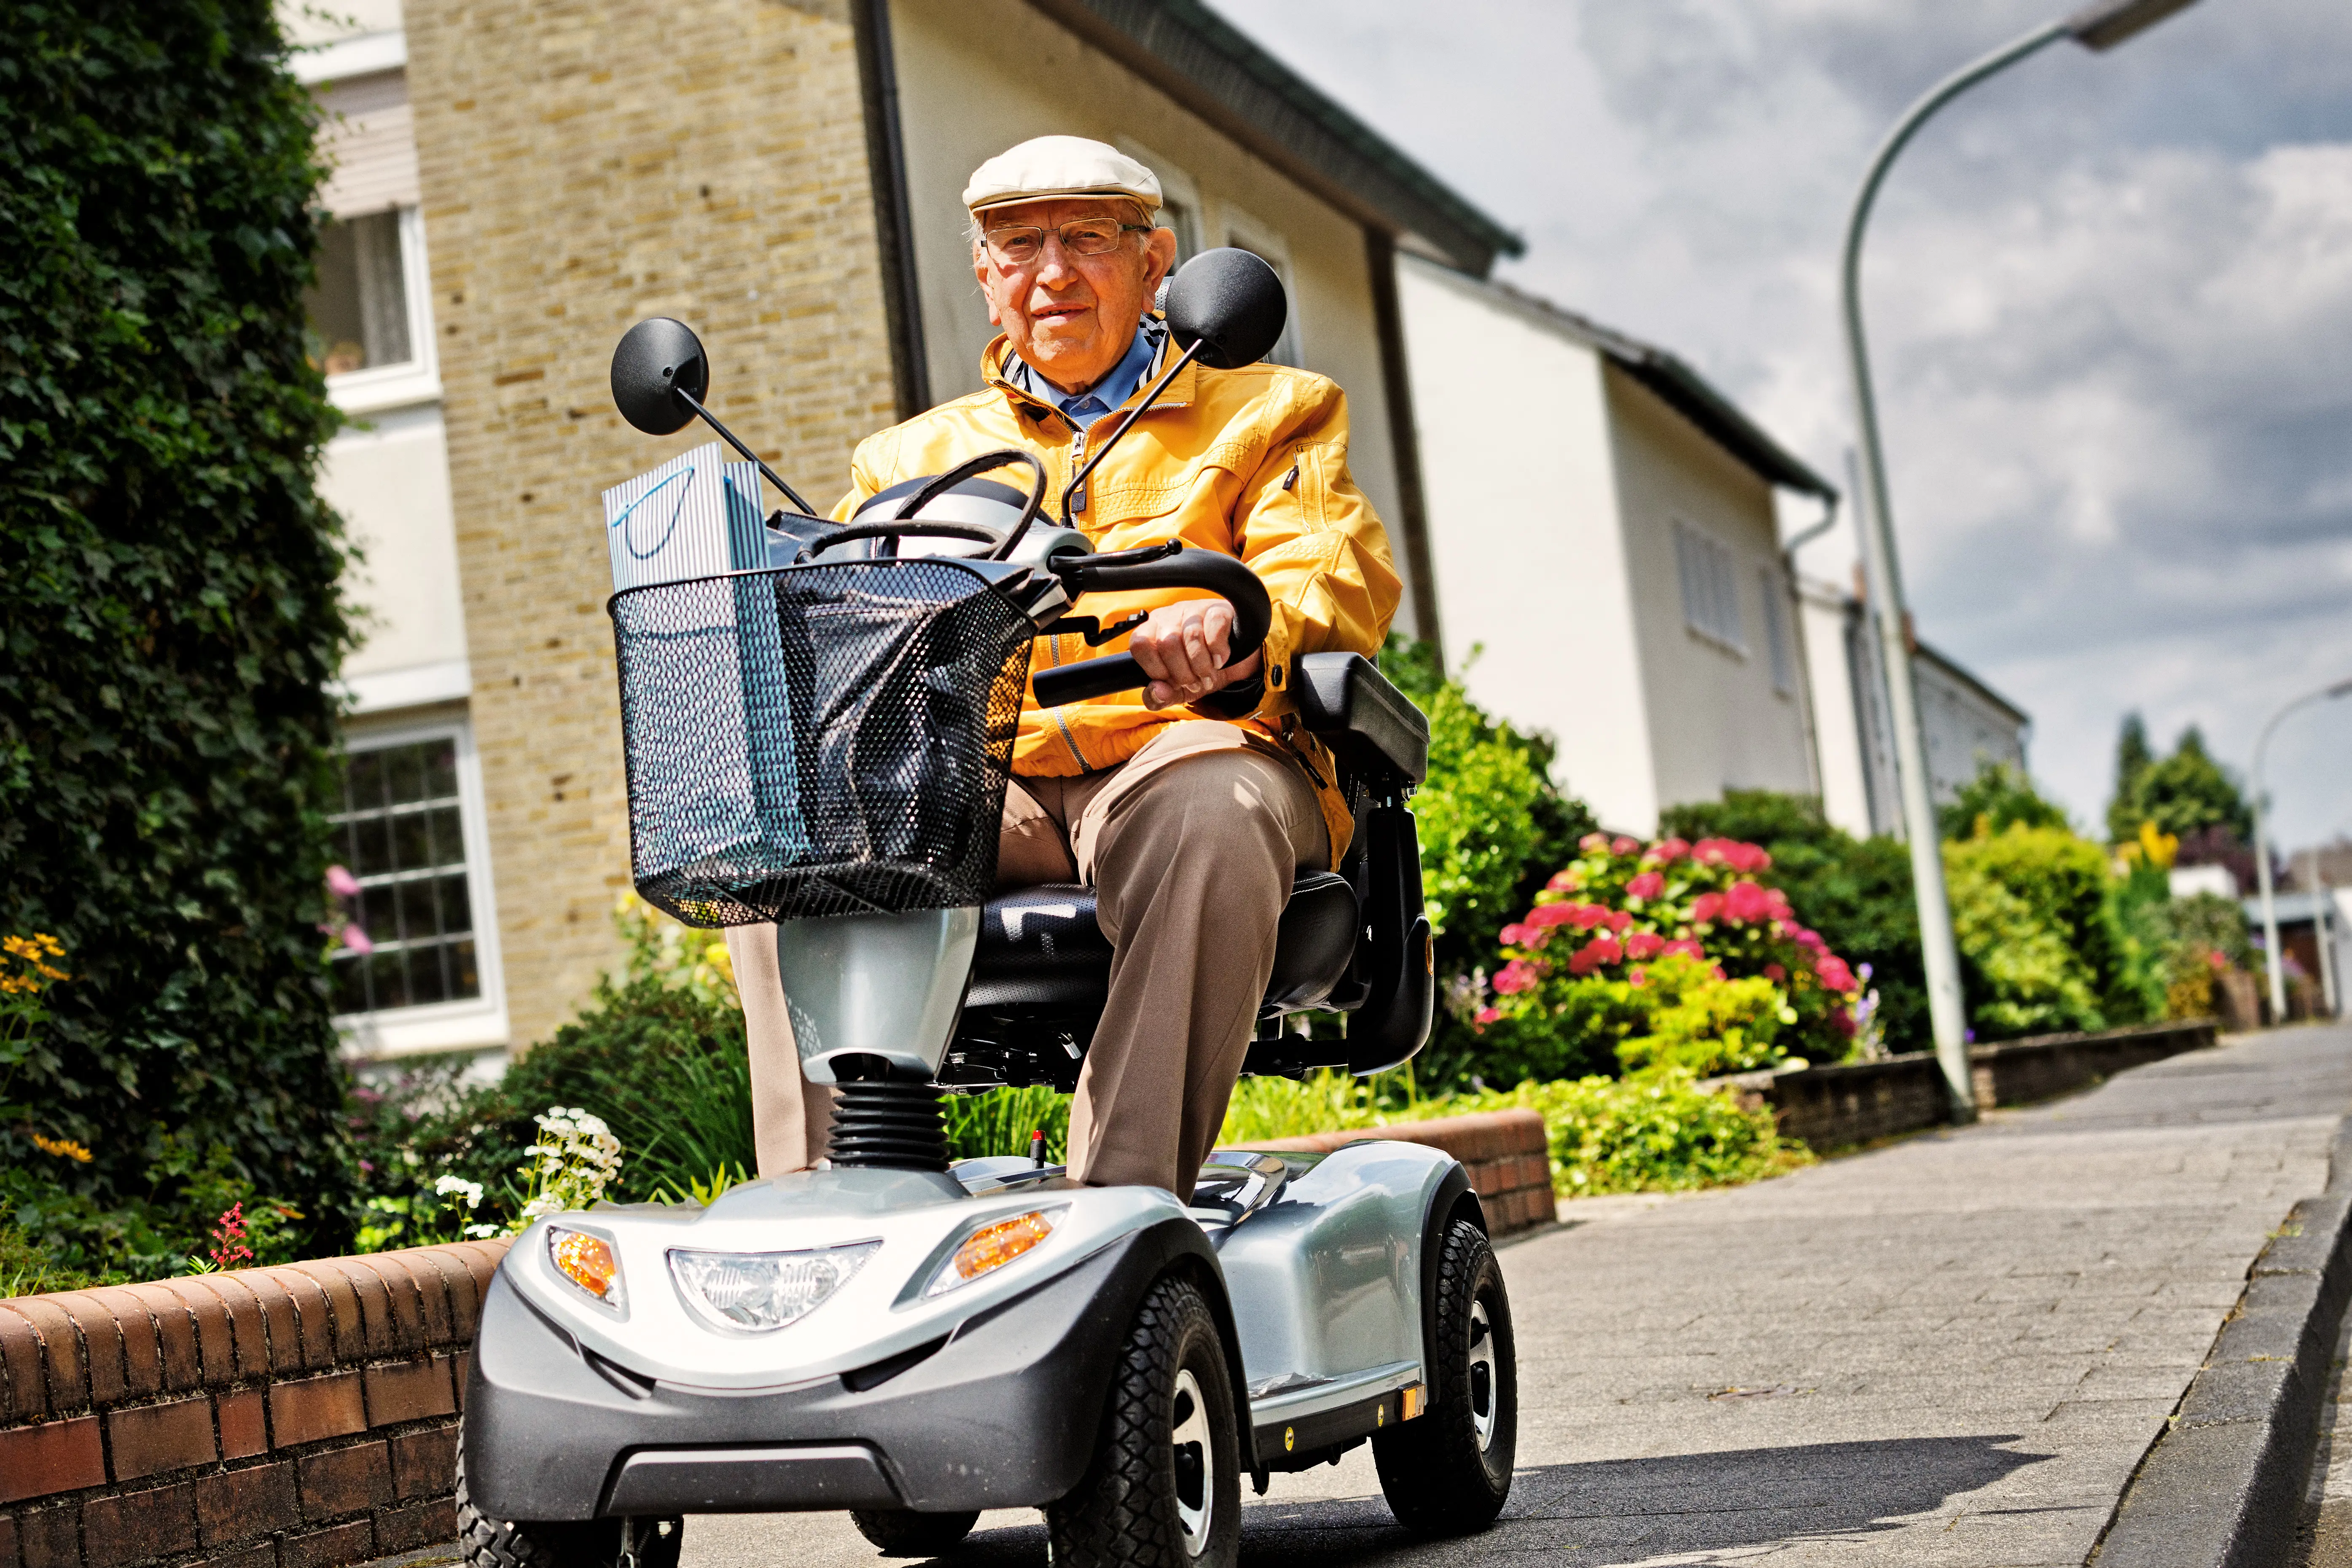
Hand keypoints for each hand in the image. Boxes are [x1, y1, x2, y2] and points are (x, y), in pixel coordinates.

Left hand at [1128, 599, 1262, 710]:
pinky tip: (1220, 660)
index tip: (1171, 681)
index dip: (1155, 669)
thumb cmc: (1198, 671)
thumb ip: (1160, 698)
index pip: (1140, 644)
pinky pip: (1214, 629)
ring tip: (1208, 676)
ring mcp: (1193, 609)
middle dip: (1183, 673)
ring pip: (1192, 637)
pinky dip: (1218, 652)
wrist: (1234, 661)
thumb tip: (1157, 692)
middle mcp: (1169, 616)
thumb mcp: (1178, 691)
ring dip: (1202, 666)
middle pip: (1167, 643)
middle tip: (1194, 683)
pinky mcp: (1218, 610)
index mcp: (1152, 632)